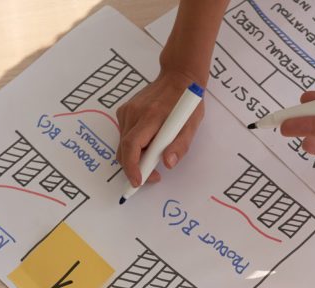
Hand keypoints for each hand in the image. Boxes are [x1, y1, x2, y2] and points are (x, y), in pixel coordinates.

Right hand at [116, 69, 203, 186]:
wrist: (178, 78)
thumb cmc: (187, 105)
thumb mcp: (191, 127)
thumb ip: (180, 146)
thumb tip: (168, 163)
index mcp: (151, 116)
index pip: (132, 145)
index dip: (132, 167)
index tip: (137, 181)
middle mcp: (134, 112)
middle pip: (124, 149)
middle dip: (135, 168)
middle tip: (154, 176)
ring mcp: (127, 111)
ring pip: (123, 144)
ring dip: (135, 158)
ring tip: (154, 158)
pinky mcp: (124, 111)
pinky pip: (124, 136)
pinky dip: (133, 146)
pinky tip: (148, 143)